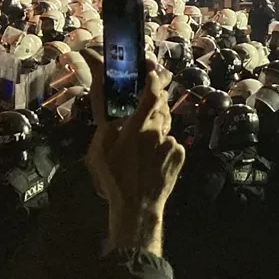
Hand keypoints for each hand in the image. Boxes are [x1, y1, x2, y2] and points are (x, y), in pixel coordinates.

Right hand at [85, 56, 184, 254]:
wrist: (139, 207)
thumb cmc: (114, 181)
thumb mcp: (98, 154)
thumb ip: (106, 130)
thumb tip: (113, 117)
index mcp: (136, 129)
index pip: (150, 95)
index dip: (153, 80)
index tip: (151, 71)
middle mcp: (157, 133)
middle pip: (161, 106)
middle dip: (155, 100)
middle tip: (145, 104)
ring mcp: (171, 144)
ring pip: (166, 125)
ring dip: (156, 127)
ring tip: (143, 145)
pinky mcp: (180, 154)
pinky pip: (172, 142)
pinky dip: (163, 145)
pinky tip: (152, 159)